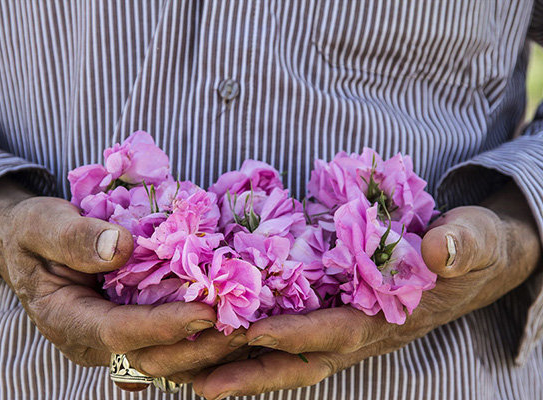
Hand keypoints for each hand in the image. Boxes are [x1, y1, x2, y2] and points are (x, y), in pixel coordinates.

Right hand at [0, 177, 246, 381]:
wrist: (28, 247)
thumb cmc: (33, 234)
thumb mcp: (42, 226)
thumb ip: (74, 238)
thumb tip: (122, 248)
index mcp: (68, 320)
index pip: (119, 333)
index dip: (164, 326)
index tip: (206, 313)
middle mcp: (94, 342)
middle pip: (151, 358)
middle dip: (197, 348)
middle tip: (242, 327)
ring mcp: (115, 343)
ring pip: (166, 361)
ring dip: (208, 351)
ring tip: (247, 328)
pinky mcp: (132, 334)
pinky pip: (170, 348)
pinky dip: (201, 341)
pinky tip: (231, 323)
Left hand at [192, 183, 540, 399]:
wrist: (466, 264)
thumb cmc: (471, 250)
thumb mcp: (477, 242)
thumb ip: (463, 244)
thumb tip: (440, 249)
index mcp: (388, 317)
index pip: (338, 330)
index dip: (298, 333)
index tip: (252, 330)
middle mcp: (356, 333)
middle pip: (295, 361)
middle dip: (246, 372)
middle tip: (193, 378)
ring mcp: (338, 330)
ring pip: (279, 357)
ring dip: (232, 366)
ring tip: (179, 370)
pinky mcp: (326, 318)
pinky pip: (280, 339)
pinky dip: (245, 347)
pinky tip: (209, 344)